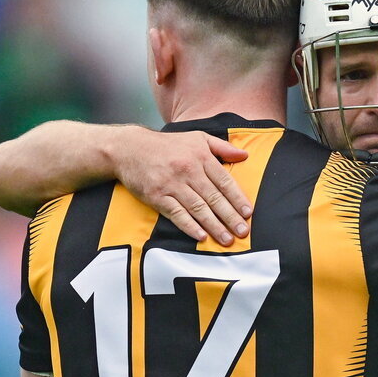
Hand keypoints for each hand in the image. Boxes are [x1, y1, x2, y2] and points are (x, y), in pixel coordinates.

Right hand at [112, 127, 252, 243]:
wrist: (129, 148)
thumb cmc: (168, 145)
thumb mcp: (197, 138)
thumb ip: (222, 147)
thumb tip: (245, 155)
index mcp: (200, 156)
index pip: (224, 181)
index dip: (237, 198)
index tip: (248, 213)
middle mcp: (188, 170)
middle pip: (213, 197)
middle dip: (230, 216)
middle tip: (243, 232)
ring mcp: (172, 184)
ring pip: (198, 208)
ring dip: (214, 226)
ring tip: (227, 239)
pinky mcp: (157, 196)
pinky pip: (176, 214)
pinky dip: (189, 226)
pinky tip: (201, 236)